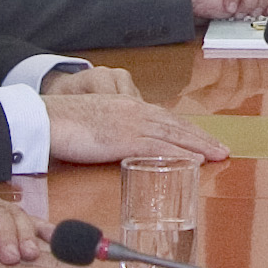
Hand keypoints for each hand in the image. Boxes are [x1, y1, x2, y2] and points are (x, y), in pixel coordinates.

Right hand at [45, 88, 229, 165]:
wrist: (45, 117)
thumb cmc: (62, 122)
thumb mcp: (94, 121)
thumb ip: (110, 129)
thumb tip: (116, 142)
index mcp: (127, 106)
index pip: (165, 118)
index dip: (186, 129)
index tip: (203, 139)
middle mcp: (134, 111)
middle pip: (176, 125)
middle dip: (201, 137)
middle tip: (222, 149)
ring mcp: (131, 123)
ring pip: (174, 134)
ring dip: (199, 145)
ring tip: (219, 155)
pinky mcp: (124, 138)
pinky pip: (159, 147)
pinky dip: (180, 154)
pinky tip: (195, 161)